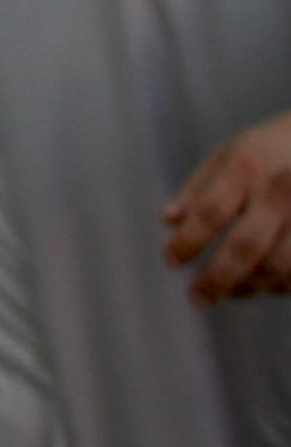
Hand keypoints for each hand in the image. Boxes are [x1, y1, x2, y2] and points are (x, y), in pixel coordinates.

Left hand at [165, 111, 290, 302]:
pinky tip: (268, 285)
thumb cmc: (274, 147)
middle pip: (246, 246)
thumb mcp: (232, 152)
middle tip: (197, 299)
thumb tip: (168, 221)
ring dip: (252, 287)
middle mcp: (278, 192)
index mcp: (247, 168)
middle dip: (217, 279)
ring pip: (280, 266)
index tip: (171, 262)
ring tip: (232, 293)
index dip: (188, 241)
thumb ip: (199, 187)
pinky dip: (283, 285)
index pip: (210, 211)